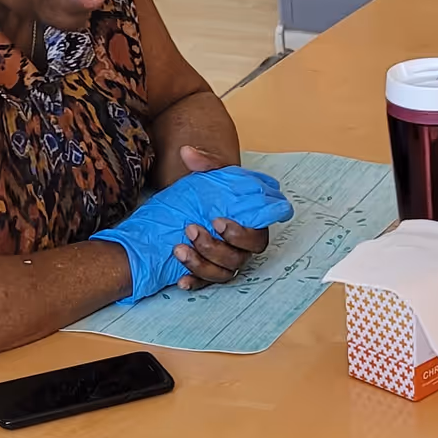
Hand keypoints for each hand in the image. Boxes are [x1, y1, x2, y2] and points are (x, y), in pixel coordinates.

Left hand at [171, 143, 273, 287]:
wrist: (186, 210)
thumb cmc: (206, 193)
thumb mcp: (207, 177)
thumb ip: (205, 164)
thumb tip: (188, 153)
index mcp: (250, 225)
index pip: (259, 237)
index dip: (242, 234)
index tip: (218, 221)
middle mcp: (241, 248)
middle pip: (239, 258)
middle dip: (216, 247)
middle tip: (192, 229)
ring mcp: (225, 262)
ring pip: (222, 273)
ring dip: (201, 263)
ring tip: (178, 248)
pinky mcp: (209, 272)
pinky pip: (206, 284)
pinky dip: (194, 283)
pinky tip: (181, 281)